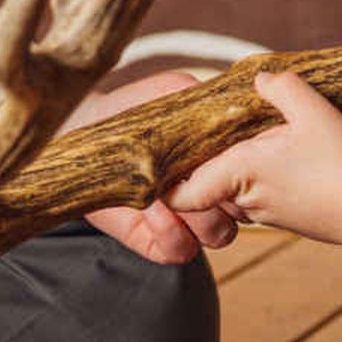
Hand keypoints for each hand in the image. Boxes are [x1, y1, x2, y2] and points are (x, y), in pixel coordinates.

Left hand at [65, 70, 236, 263]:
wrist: (85, 131)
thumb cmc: (131, 110)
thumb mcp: (171, 92)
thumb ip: (206, 101)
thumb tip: (236, 110)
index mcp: (223, 160)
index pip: (256, 173)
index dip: (247, 167)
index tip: (224, 151)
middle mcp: (211, 192)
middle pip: (243, 210)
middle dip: (225, 193)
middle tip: (194, 171)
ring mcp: (187, 220)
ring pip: (220, 234)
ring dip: (200, 215)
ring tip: (167, 190)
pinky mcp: (158, 241)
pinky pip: (182, 249)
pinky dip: (171, 231)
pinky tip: (152, 207)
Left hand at [170, 70, 341, 249]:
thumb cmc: (341, 162)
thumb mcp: (312, 109)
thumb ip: (280, 86)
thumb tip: (260, 79)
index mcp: (239, 173)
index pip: (182, 194)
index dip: (165, 184)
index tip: (163, 162)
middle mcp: (246, 200)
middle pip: (208, 185)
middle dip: (207, 163)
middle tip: (212, 131)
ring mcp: (267, 214)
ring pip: (235, 191)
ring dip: (237, 171)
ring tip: (255, 139)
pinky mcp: (288, 219)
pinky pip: (260, 198)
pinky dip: (262, 180)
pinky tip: (286, 158)